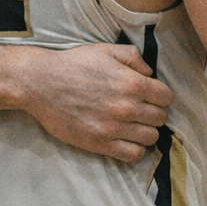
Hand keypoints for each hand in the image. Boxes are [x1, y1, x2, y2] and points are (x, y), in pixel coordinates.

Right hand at [18, 43, 172, 162]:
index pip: (167, 97)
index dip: (161, 96)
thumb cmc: (73, 65)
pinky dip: (135, 150)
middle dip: (154, 113)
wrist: (39, 84)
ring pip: (151, 138)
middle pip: (161, 118)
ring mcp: (114, 127)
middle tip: (141, 111)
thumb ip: (134, 57)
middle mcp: (127, 107)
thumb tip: (150, 73)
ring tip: (135, 126)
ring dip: (146, 132)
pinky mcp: (99, 143)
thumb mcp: (106, 50)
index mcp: (132, 83)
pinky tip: (127, 141)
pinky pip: (133, 155)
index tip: (151, 97)